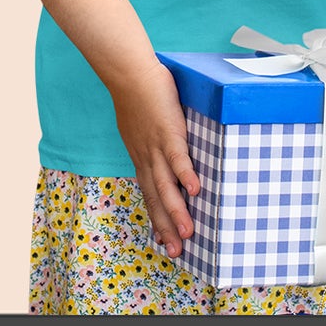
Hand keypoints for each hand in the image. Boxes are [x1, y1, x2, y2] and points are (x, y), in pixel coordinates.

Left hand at [109, 58, 201, 258]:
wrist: (129, 73)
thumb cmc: (138, 95)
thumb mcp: (142, 127)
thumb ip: (153, 142)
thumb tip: (166, 148)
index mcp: (142, 158)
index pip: (150, 196)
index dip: (157, 220)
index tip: (164, 242)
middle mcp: (147, 158)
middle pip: (157, 199)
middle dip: (166, 227)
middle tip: (176, 252)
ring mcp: (156, 147)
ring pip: (166, 185)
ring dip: (176, 211)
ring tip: (188, 233)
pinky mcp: (168, 131)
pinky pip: (178, 157)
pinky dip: (186, 175)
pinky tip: (196, 191)